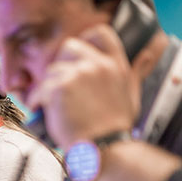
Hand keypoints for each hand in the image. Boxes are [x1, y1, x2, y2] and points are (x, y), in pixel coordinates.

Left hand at [26, 24, 153, 149]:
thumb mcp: (131, 93)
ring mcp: (78, 75)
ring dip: (47, 87)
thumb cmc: (114, 127)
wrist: (104, 146)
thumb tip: (146, 56)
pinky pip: (39, 89)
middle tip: (58, 83)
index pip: (100, 33)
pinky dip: (36, 101)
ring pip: (51, 71)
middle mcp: (98, 66)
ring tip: (52, 105)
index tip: (75, 54)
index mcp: (115, 65)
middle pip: (69, 47)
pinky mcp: (60, 88)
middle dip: (60, 64)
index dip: (85, 39)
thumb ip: (133, 72)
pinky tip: (41, 111)